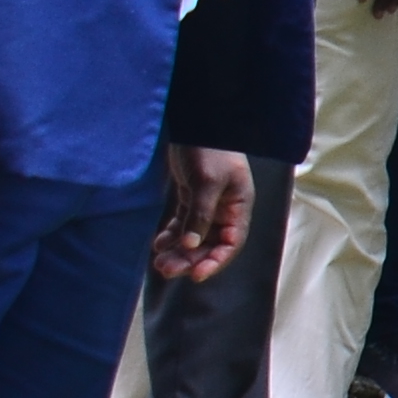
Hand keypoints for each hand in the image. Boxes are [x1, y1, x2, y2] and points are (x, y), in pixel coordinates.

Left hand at [156, 145, 254, 281]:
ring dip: (178, 251)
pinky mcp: (192, 197)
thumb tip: (192, 245)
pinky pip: (183, 224)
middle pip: (209, 244)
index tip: (196, 275)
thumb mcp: (207, 182)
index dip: (215, 261)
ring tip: (159, 262)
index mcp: (238, 207)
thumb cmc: (210, 149)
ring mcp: (208, 205)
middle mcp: (225, 210)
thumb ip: (200, 214)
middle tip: (166, 270)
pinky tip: (158, 244)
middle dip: (189, 259)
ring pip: (194, 237)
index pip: (230, 243)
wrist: (197, 123)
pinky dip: (172, 235)